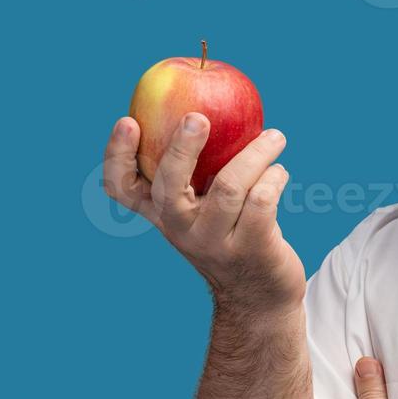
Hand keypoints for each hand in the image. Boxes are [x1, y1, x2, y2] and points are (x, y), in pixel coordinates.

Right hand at [102, 114, 305, 312]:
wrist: (258, 297)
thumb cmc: (230, 235)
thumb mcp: (203, 209)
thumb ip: (197, 171)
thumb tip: (207, 101)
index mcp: (161, 214)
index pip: (122, 187)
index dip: (118, 155)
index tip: (128, 121)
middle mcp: (180, 229)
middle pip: (169, 185)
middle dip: (182, 148)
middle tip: (199, 117)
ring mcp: (214, 243)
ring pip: (229, 186)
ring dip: (256, 153)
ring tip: (275, 137)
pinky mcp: (251, 249)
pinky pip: (262, 201)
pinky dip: (275, 178)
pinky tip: (280, 171)